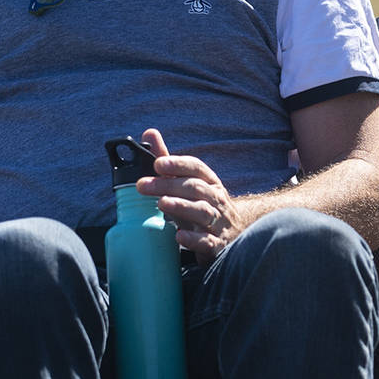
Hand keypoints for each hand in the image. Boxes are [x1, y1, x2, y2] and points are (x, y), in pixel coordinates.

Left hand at [139, 128, 242, 262]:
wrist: (235, 235)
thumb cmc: (204, 205)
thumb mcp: (189, 183)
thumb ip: (169, 161)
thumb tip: (149, 133)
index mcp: (210, 182)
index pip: (197, 168)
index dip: (178, 164)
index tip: (158, 163)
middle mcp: (217, 200)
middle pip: (195, 188)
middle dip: (168, 185)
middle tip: (143, 185)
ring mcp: (219, 222)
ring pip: (203, 212)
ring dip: (182, 206)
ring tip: (162, 203)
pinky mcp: (217, 245)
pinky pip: (208, 242)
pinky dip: (194, 238)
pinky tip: (179, 236)